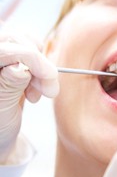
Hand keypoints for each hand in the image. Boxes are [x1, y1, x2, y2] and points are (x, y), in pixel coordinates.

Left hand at [0, 32, 58, 162]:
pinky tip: (35, 86)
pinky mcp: (12, 61)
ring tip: (38, 92)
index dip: (32, 59)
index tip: (51, 76)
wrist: (1, 136)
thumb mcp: (1, 110)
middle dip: (39, 64)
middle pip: (17, 41)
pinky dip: (41, 67)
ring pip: (27, 43)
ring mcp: (1, 60)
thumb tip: (20, 67)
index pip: (5, 50)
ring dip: (41, 68)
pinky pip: (32, 50)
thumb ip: (9, 86)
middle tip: (49, 90)